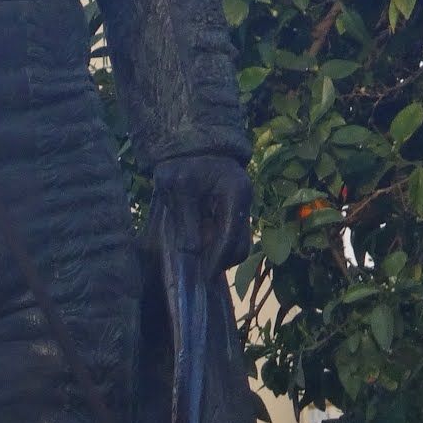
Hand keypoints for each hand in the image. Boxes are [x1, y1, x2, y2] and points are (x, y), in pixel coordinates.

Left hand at [150, 154, 253, 272]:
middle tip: (195, 269)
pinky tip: (196, 245)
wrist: (189, 146)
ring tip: (193, 257)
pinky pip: (228, 236)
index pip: (231, 236)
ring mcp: (241, 209)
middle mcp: (244, 203)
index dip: (217, 259)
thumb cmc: (182, 163)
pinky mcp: (233, 212)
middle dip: (218, 260)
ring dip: (216, 254)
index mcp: (235, 193)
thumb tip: (192, 252)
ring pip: (236, 244)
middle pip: (239, 246)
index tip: (203, 277)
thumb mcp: (178, 188)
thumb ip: (186, 219)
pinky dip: (214, 244)